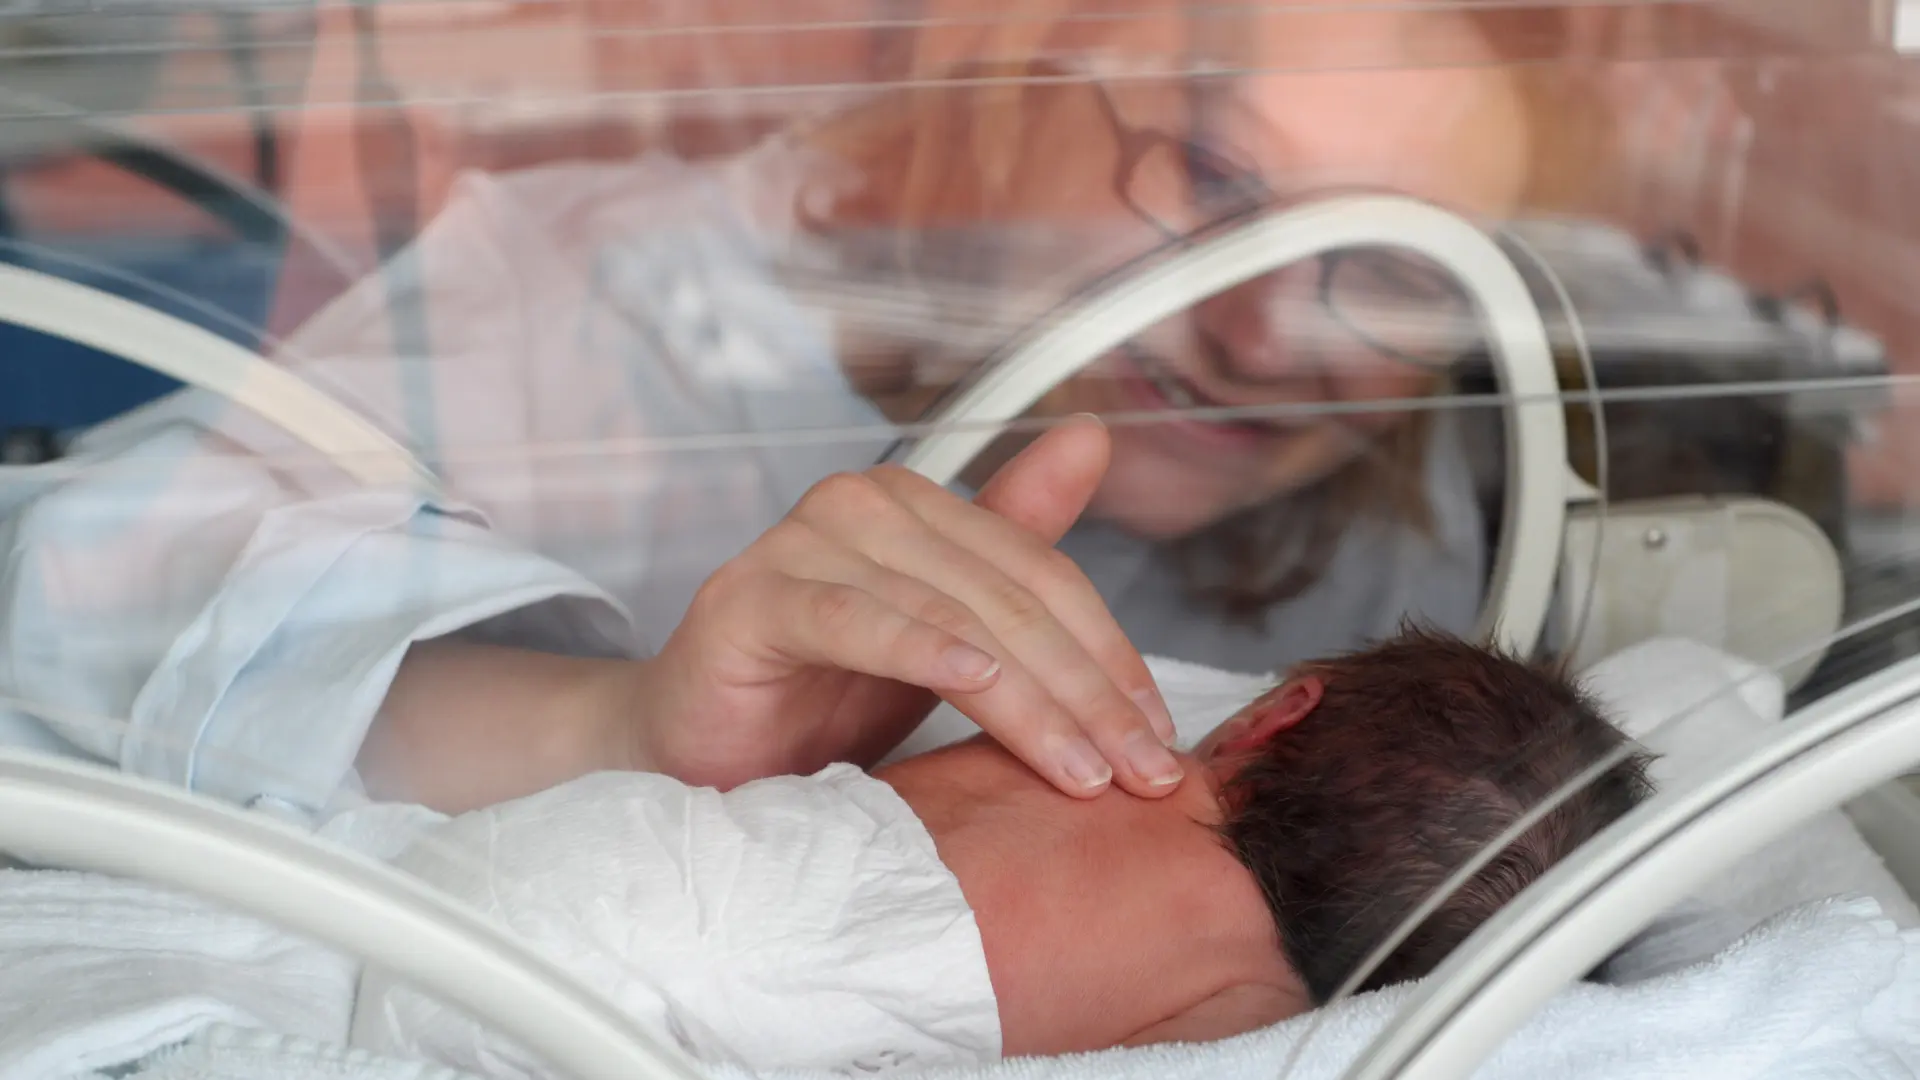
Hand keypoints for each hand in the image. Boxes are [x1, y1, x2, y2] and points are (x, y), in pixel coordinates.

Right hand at [629, 415, 1182, 798]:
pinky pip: (856, 620)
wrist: (698, 749)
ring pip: (950, 617)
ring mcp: (802, 544)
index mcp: (916, 505)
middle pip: (1009, 600)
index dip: (1112, 657)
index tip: (1160, 739)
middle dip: (1088, 694)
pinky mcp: (752, 600)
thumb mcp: (946, 638)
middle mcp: (862, 505)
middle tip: (1143, 773)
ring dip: (1030, 699)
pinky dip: (921, 649)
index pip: (1044, 576)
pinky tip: (975, 684)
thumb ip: (1016, 549)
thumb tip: (1093, 435)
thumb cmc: (822, 693)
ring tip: (1084, 770)